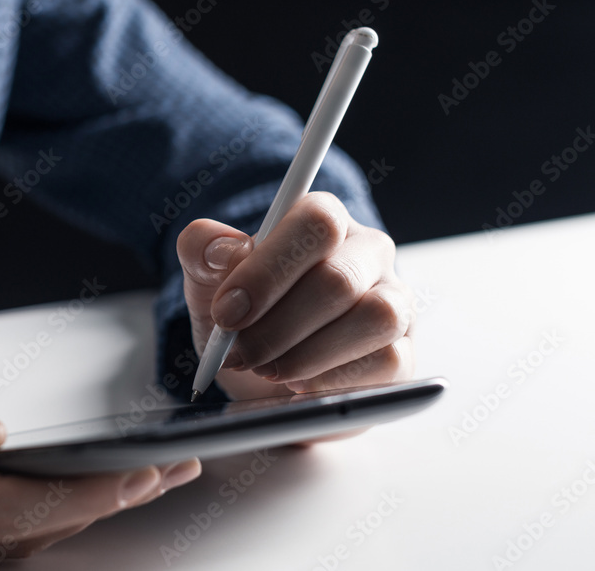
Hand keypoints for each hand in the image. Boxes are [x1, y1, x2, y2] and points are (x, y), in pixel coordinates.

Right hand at [0, 343, 200, 563]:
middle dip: (98, 506)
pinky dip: (30, 517)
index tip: (138, 476)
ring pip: (3, 542)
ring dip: (73, 513)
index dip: (80, 496)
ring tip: (133, 481)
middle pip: (18, 534)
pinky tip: (61, 495)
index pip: (6, 510)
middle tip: (164, 475)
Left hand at [176, 192, 414, 399]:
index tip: (227, 312)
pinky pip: (388, 362)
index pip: (316, 223)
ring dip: (309, 354)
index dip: (269, 271)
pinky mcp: (402, 351)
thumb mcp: (206, 278)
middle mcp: (367, 253)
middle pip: (339, 279)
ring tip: (267, 370)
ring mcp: (394, 301)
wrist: (257, 366)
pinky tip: (299, 384)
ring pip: (375, 318)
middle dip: (278, 327)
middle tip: (239, 354)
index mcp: (323, 220)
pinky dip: (334, 379)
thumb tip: (221, 249)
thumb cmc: (241, 311)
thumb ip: (202, 250)